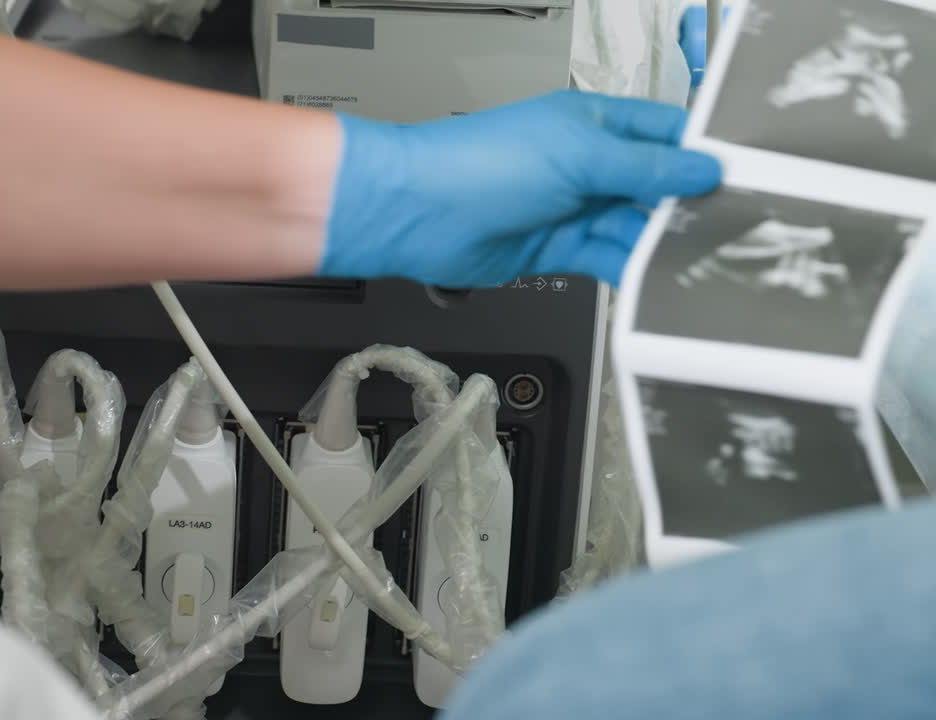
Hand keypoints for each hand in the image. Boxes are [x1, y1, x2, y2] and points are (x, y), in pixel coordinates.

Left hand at [318, 90, 722, 287]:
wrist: (417, 212)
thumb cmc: (482, 163)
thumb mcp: (578, 156)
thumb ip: (644, 168)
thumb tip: (704, 170)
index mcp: (597, 124)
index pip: (667, 134)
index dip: (704, 155)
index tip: (750, 179)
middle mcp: (589, 165)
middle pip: (656, 187)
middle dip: (690, 208)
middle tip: (738, 230)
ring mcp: (573, 208)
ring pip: (634, 228)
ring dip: (662, 245)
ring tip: (703, 263)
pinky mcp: (557, 250)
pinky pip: (608, 260)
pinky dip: (630, 271)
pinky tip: (657, 283)